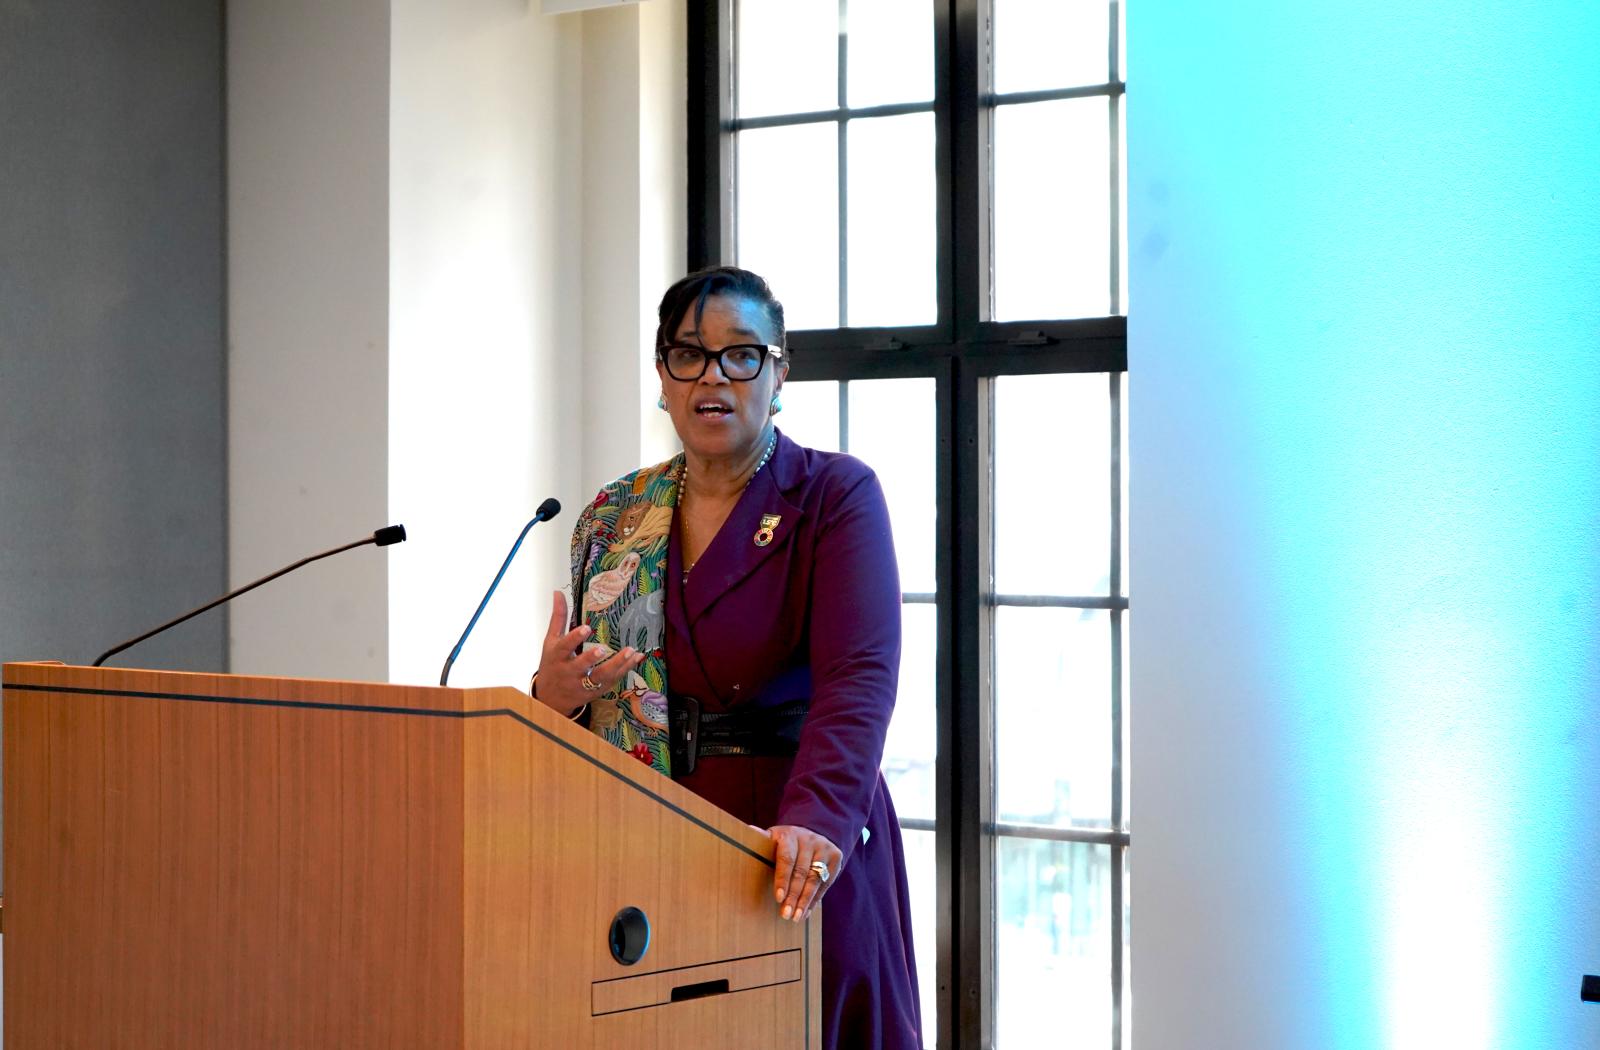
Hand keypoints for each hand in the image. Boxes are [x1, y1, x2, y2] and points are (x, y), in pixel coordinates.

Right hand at [533, 590, 644, 716]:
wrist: (551, 698)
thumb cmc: (552, 664)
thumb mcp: (551, 641)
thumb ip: (558, 618)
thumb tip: (558, 592)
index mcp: (558, 657)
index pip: (565, 647)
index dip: (574, 638)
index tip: (586, 628)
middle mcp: (569, 672)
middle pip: (581, 666)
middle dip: (591, 658)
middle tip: (602, 649)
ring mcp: (583, 684)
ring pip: (600, 677)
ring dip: (616, 665)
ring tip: (630, 652)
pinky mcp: (596, 691)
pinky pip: (612, 681)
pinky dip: (625, 670)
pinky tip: (637, 658)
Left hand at [768, 824, 841, 922]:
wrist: (811, 832)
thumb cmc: (784, 843)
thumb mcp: (772, 838)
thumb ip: (760, 838)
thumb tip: (747, 831)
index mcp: (789, 835)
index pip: (787, 859)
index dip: (783, 879)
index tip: (778, 898)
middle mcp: (808, 839)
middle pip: (801, 872)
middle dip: (794, 896)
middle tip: (786, 915)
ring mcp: (823, 847)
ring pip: (815, 879)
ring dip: (805, 901)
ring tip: (796, 918)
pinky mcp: (835, 856)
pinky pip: (825, 882)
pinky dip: (815, 899)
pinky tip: (807, 912)